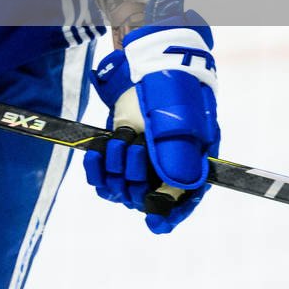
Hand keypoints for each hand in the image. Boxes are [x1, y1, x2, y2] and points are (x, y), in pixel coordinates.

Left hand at [84, 11, 219, 233]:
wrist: (146, 66)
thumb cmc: (171, 89)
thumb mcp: (178, 118)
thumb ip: (176, 152)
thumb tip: (170, 189)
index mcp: (194, 163)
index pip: (186, 199)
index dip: (171, 214)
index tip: (154, 222)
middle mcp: (168, 167)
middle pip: (149, 198)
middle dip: (137, 180)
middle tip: (134, 150)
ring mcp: (142, 162)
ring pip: (123, 190)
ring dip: (116, 171)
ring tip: (119, 144)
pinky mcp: (119, 154)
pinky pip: (103, 178)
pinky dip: (96, 170)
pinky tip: (94, 154)